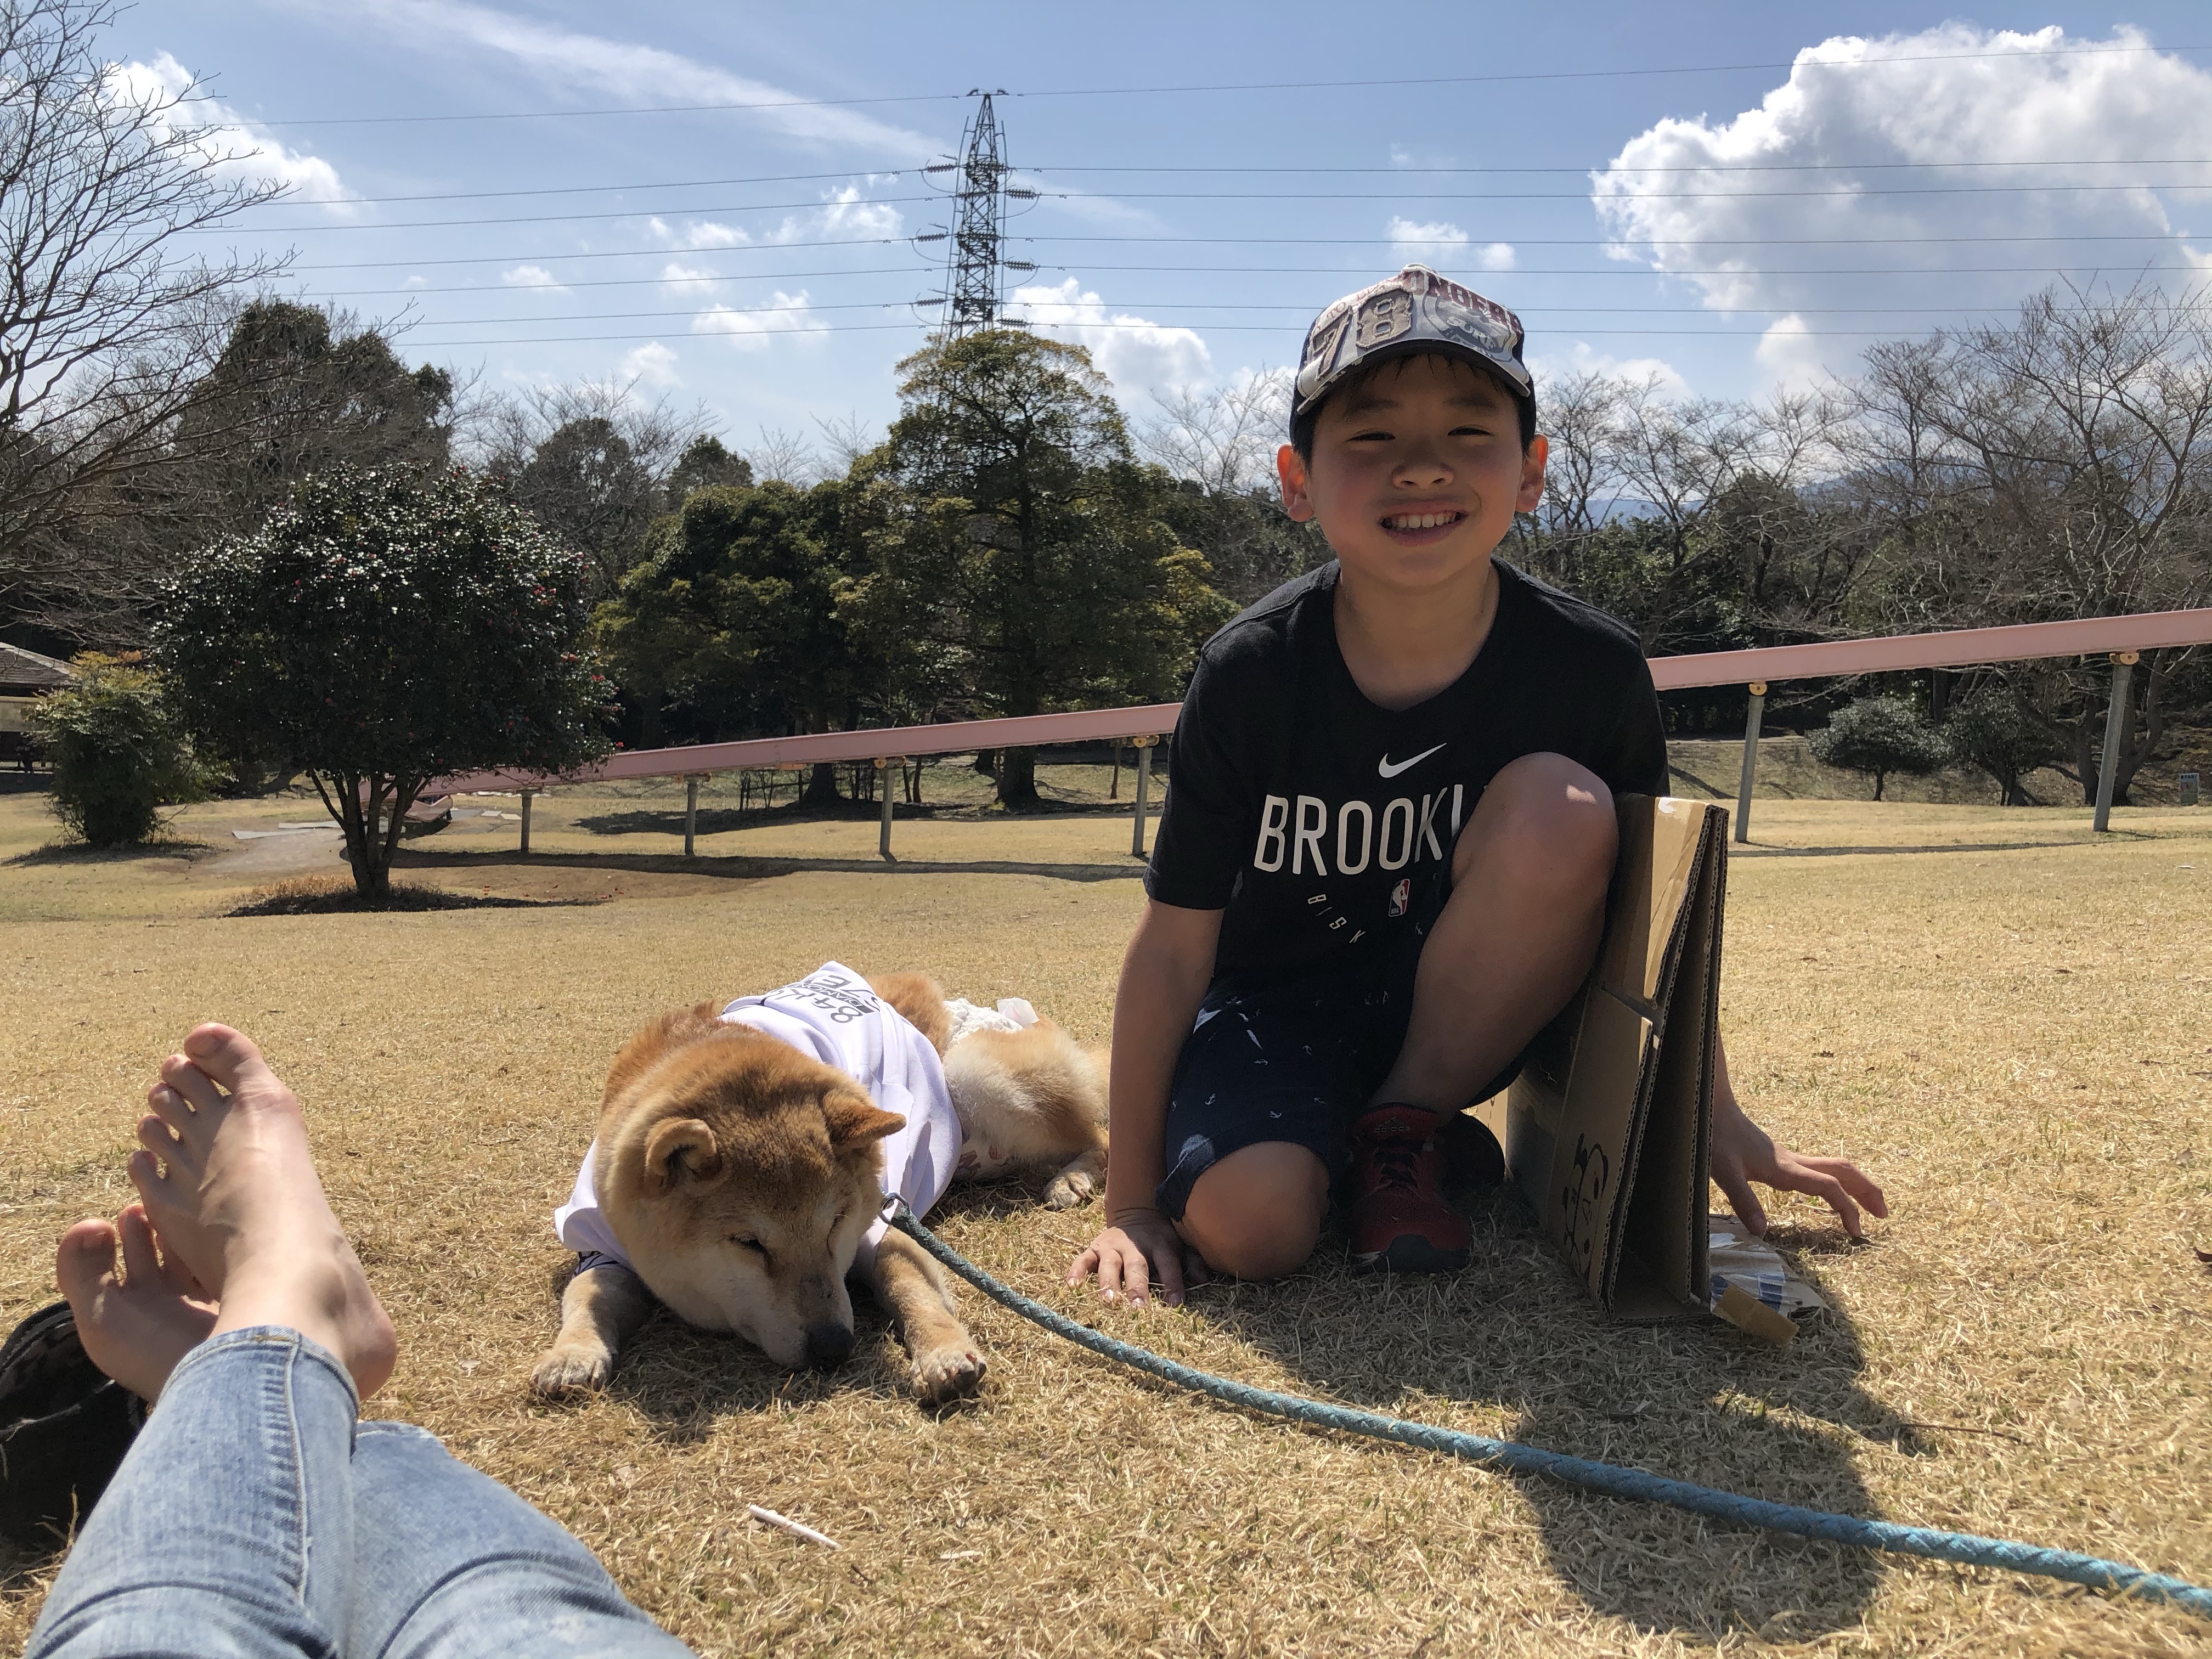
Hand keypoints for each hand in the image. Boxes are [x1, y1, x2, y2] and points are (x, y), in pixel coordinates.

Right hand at [1067, 1207, 1210, 1308]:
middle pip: (1136, 1266)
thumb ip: (1192, 1261)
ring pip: (1109, 1264)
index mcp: (1160, 1244)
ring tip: (1108, 1301)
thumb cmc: (1162, 1237)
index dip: (1172, 1282)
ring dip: (1108, 1283)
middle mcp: (1135, 1245)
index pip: (1168, 1263)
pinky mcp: (1094, 1248)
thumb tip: (1203, 1279)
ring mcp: (1112, 1246)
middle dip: (1137, 1287)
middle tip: (1138, 1308)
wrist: (1136, 1212)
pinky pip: (1082, 1259)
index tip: (1175, 1304)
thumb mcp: (1181, 1243)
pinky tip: (1072, 1286)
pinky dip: (1076, 1271)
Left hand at [1711, 1094, 1887, 1239]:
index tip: (1856, 1232)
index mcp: (1786, 1169)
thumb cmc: (1716, 1139)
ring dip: (1857, 1185)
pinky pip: (1821, 1170)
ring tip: (1870, 1207)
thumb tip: (1762, 1232)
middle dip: (1868, 1191)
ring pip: (1835, 1168)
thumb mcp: (1724, 1172)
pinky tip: (1832, 1195)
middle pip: (1844, 1171)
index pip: (1828, 1187)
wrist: (1713, 1110)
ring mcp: (1790, 1159)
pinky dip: (1838, 1183)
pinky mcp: (1782, 1159)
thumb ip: (1743, 1200)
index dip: (1847, 1208)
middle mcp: (1794, 1162)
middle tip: (1884, 1215)